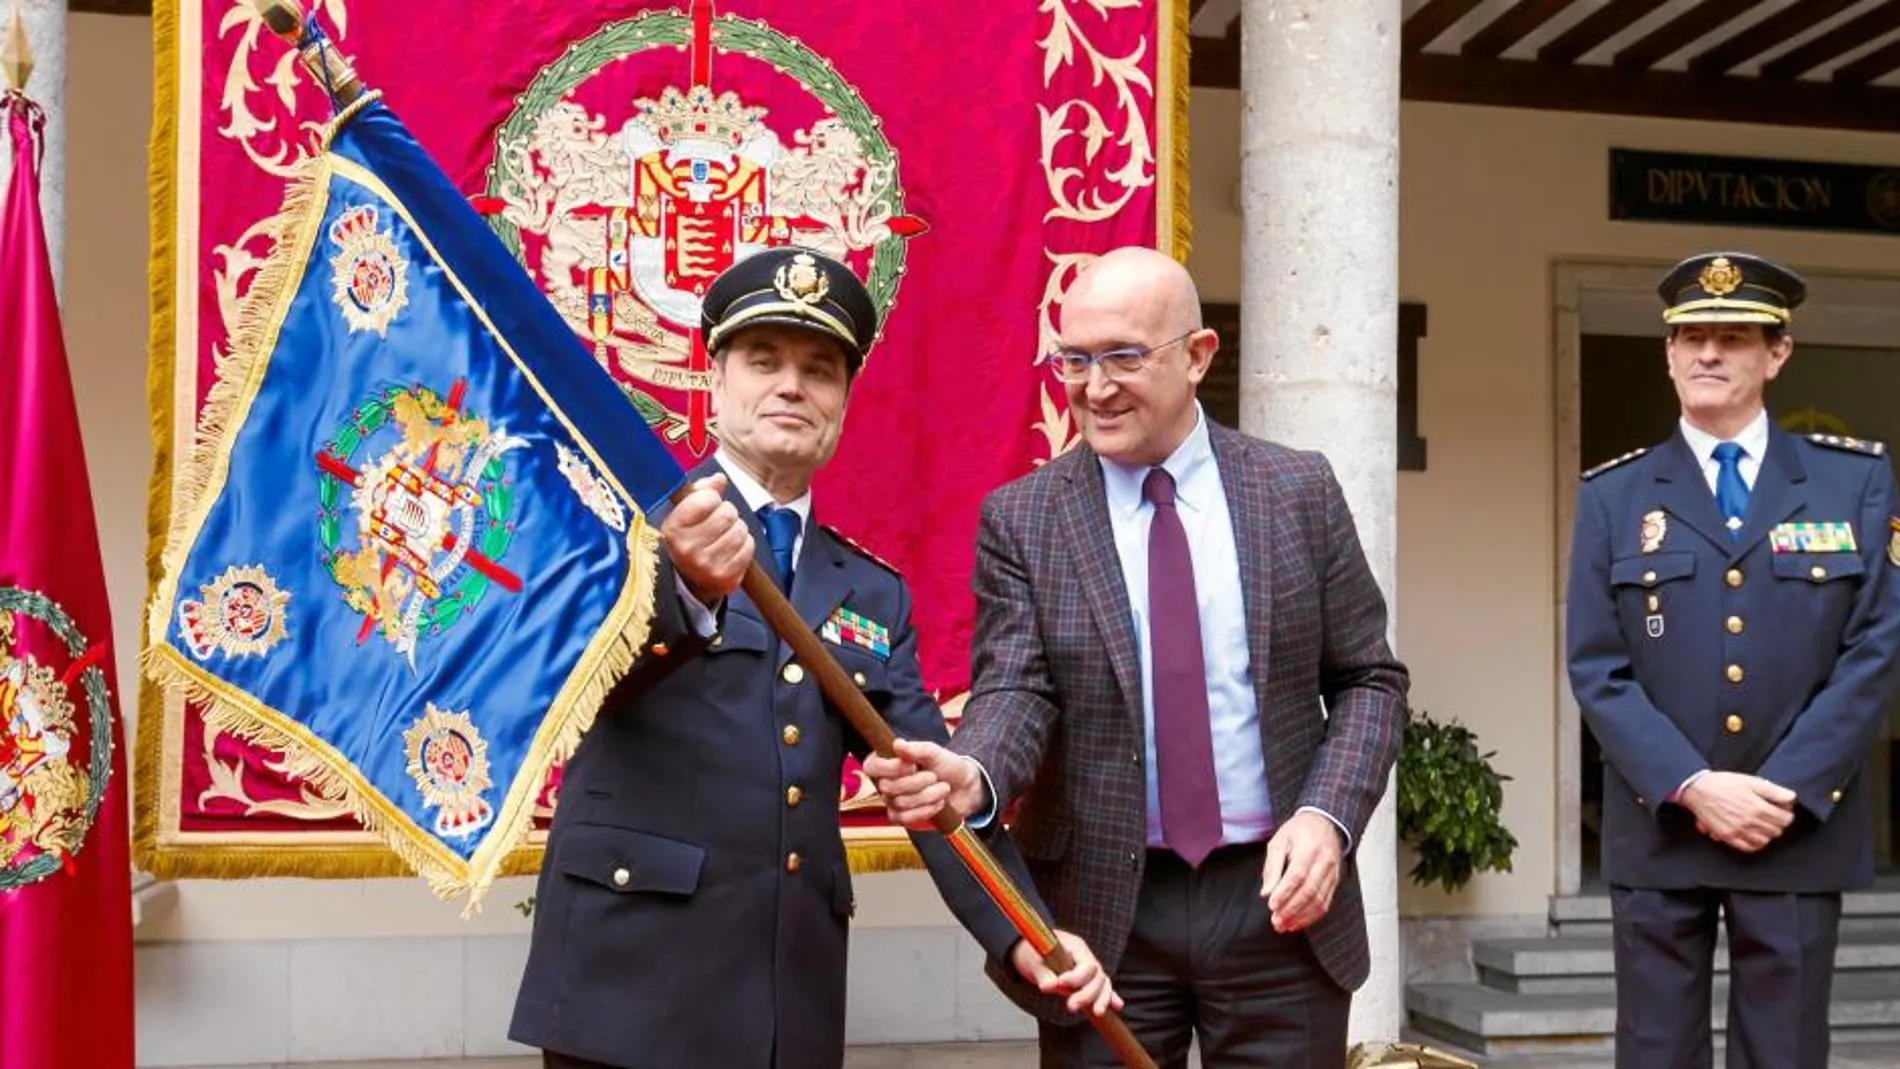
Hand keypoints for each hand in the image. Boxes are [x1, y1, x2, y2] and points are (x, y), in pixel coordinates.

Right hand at [661, 475, 751, 604]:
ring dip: (736, 529)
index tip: (707, 505)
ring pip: (740, 529)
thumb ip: (701, 491)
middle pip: (728, 513)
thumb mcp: (683, 515)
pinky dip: (744, 545)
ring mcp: (708, 566)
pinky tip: (731, 549)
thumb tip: (720, 479)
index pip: (707, 499)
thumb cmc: (688, 541)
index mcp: (674, 529)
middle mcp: (688, 549)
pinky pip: (748, 547)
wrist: (688, 581)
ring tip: (724, 536)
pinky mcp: (727, 577)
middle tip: (718, 522)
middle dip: (726, 513)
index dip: (711, 498)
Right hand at [862, 739, 986, 829]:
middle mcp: (886, 782)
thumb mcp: (935, 752)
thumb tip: (898, 744)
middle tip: (934, 776)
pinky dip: (927, 810)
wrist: (964, 787)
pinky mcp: (902, 818)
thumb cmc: (946, 766)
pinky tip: (939, 802)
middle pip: (887, 787)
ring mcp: (892, 802)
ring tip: (942, 788)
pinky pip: (906, 818)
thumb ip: (917, 748)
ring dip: (928, 795)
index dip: (890, 768)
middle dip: (916, 782)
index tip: (912, 765)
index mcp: (888, 762)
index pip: (872, 766)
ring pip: (900, 803)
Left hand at [1010, 930, 1123, 1017]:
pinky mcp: (1086, 981)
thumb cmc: (1032, 952)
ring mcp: (1088, 969)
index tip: (1061, 984)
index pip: (1086, 964)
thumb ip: (1043, 974)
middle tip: (1071, 1006)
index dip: (1076, 977)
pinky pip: (1101, 988)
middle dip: (1087, 993)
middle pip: (1097, 976)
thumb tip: (1048, 987)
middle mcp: (1086, 957)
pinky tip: (1117, 1006)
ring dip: (1100, 999)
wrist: (1030, 950)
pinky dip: (1108, 997)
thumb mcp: (1034, 961)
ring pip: (1102, 983)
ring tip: (1096, 1013)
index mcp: (1075, 947)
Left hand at [1261, 810, 1343, 933]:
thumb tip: (1266, 893)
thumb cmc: (1298, 832)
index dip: (1285, 893)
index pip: (1297, 875)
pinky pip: (1326, 903)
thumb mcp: (1278, 842)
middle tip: (1276, 921)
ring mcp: (1332, 873)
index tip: (1271, 905)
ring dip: (1301, 917)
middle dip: (1292, 909)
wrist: (1324, 823)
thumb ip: (1272, 867)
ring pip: (1319, 901)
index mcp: (1308, 849)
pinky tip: (1298, 922)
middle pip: (1310, 891)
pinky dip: (1312, 916)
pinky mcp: (1335, 882)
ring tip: (1284, 925)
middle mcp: (1324, 862)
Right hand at [1680, 772, 1795, 852]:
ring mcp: (1739, 831)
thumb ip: (1775, 791)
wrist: (1698, 789)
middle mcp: (1750, 822)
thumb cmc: (1723, 783)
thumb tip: (1791, 799)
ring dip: (1766, 833)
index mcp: (1759, 808)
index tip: (1782, 809)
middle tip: (1771, 815)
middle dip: (1777, 823)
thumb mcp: (1752, 781)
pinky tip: (1753, 836)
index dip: (1786, 813)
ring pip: (1765, 841)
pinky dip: (1754, 844)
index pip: (1786, 819)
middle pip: (1776, 831)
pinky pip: (1748, 848)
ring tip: (1761, 824)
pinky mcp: (1728, 836)